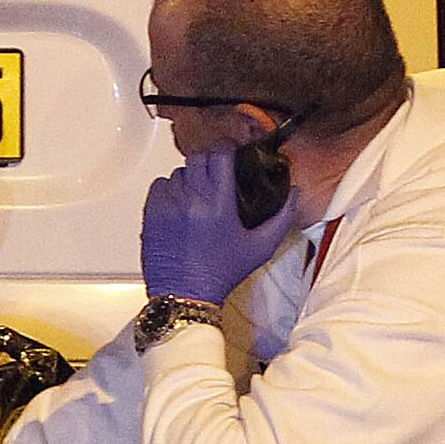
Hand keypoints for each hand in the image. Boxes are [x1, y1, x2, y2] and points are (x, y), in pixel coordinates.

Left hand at [140, 145, 302, 304]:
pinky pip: (159, 186)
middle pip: (197, 158)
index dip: (226, 148)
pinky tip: (179, 205)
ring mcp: (168, 204)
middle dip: (209, 162)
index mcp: (218, 202)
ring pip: (178, 172)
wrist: (185, 295)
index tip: (230, 152)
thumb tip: (294, 193)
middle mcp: (191, 198)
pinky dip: (169, 190)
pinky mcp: (151, 213)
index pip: (219, 154)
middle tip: (216, 175)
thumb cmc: (220, 274)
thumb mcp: (259, 248)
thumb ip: (281, 217)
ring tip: (198, 196)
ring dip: (189, 178)